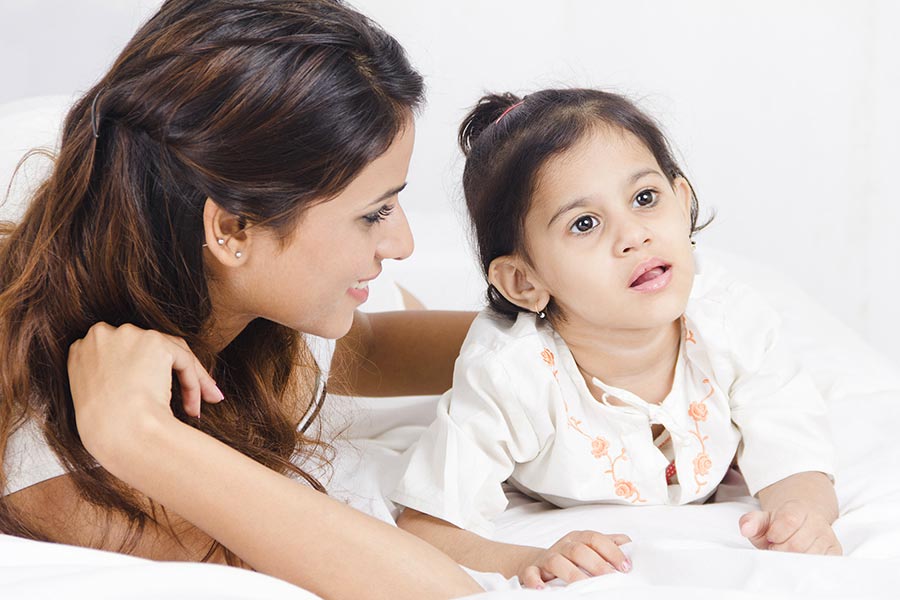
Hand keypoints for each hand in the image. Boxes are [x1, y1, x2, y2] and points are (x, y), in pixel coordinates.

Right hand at [67, 322, 223, 461]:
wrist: (118, 433)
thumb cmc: (106, 431)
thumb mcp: (96, 400)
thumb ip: (111, 382)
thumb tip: (142, 384)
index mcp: (81, 351)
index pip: (120, 354)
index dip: (143, 374)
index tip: (154, 394)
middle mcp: (100, 336)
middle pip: (147, 348)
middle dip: (169, 373)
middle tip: (188, 400)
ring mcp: (127, 336)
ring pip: (170, 352)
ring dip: (190, 379)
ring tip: (198, 405)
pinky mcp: (154, 342)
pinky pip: (183, 360)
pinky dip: (194, 383)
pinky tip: (193, 407)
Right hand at [517, 530, 631, 588]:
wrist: (537, 563)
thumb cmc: (570, 558)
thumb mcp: (589, 549)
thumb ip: (609, 546)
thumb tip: (632, 547)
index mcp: (578, 538)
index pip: (596, 539)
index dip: (612, 551)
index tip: (626, 568)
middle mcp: (563, 546)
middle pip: (578, 549)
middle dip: (596, 564)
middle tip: (610, 578)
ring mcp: (547, 558)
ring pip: (557, 561)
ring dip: (571, 574)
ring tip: (583, 587)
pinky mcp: (531, 570)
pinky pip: (531, 573)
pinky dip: (535, 580)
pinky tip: (543, 589)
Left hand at [740, 500, 841, 554]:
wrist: (801, 522)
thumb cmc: (779, 525)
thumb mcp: (762, 520)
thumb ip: (751, 521)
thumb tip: (745, 529)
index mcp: (798, 508)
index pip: (789, 520)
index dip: (775, 533)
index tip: (770, 537)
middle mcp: (817, 521)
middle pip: (797, 544)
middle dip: (781, 550)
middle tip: (777, 548)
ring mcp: (828, 536)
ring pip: (810, 556)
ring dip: (793, 559)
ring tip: (787, 552)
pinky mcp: (835, 551)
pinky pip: (822, 564)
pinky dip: (806, 565)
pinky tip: (799, 559)